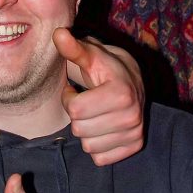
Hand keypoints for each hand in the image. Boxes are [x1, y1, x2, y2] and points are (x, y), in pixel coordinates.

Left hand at [56, 28, 144, 165]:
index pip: (76, 110)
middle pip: (80, 130)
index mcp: (122, 94)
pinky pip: (99, 159)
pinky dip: (96, 146)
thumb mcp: (91, 56)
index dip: (68, 99)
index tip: (74, 90)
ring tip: (94, 114)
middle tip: (85, 103)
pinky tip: (102, 128)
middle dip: (76, 117)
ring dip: (85, 132)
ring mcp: (135, 133)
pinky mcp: (134, 146)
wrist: (133, 81)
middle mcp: (133, 117)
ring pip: (88, 146)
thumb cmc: (107, 69)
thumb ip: (74, 48)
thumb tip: (58, 33)